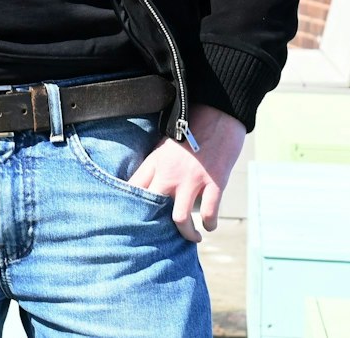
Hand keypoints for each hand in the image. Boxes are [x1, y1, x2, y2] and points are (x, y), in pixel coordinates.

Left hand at [127, 104, 246, 241]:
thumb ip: (157, 165)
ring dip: (187, 233)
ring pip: (180, 219)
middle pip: (152, 208)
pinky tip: (210, 225)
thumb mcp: (166, 144)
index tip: (131, 220)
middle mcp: (170, 173)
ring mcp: (192, 179)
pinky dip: (209, 224)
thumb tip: (150, 187)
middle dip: (156, 226)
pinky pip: (208, 213)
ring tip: (193, 236)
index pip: (133, 188)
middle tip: (164, 235)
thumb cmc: (192, 128)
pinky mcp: (214, 182)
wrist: (220, 113)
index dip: (129, 207)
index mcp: (155, 161)